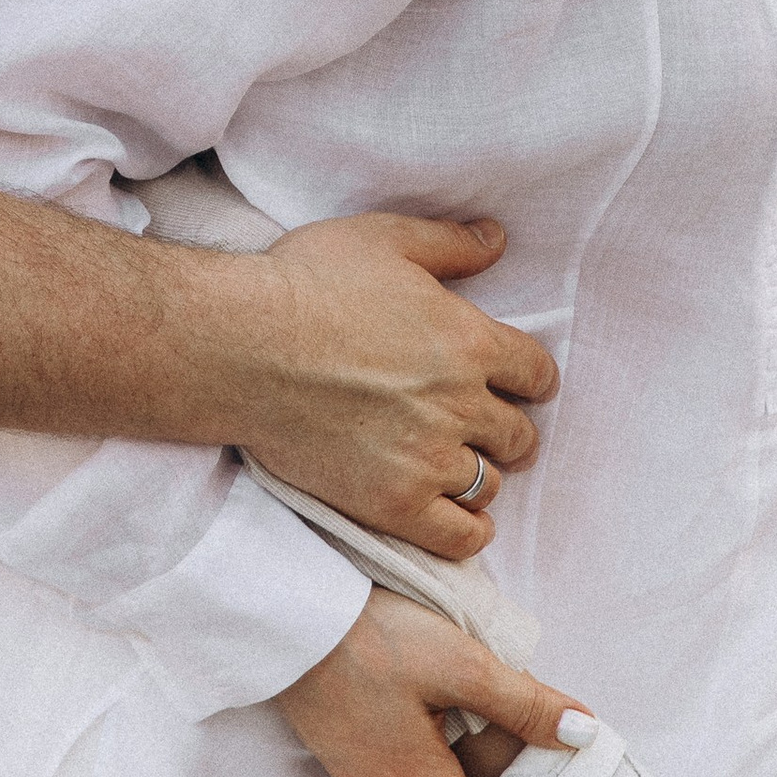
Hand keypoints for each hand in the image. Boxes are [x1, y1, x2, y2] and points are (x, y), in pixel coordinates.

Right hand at [238, 215, 553, 560]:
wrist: (241, 348)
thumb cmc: (306, 283)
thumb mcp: (382, 239)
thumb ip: (449, 243)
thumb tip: (498, 239)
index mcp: (467, 340)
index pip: (535, 373)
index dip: (529, 377)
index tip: (515, 382)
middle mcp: (459, 403)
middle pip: (518, 434)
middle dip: (506, 428)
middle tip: (480, 424)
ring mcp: (428, 458)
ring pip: (489, 483)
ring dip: (479, 472)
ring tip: (454, 463)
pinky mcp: (394, 503)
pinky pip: (460, 537)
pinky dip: (468, 530)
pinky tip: (455, 514)